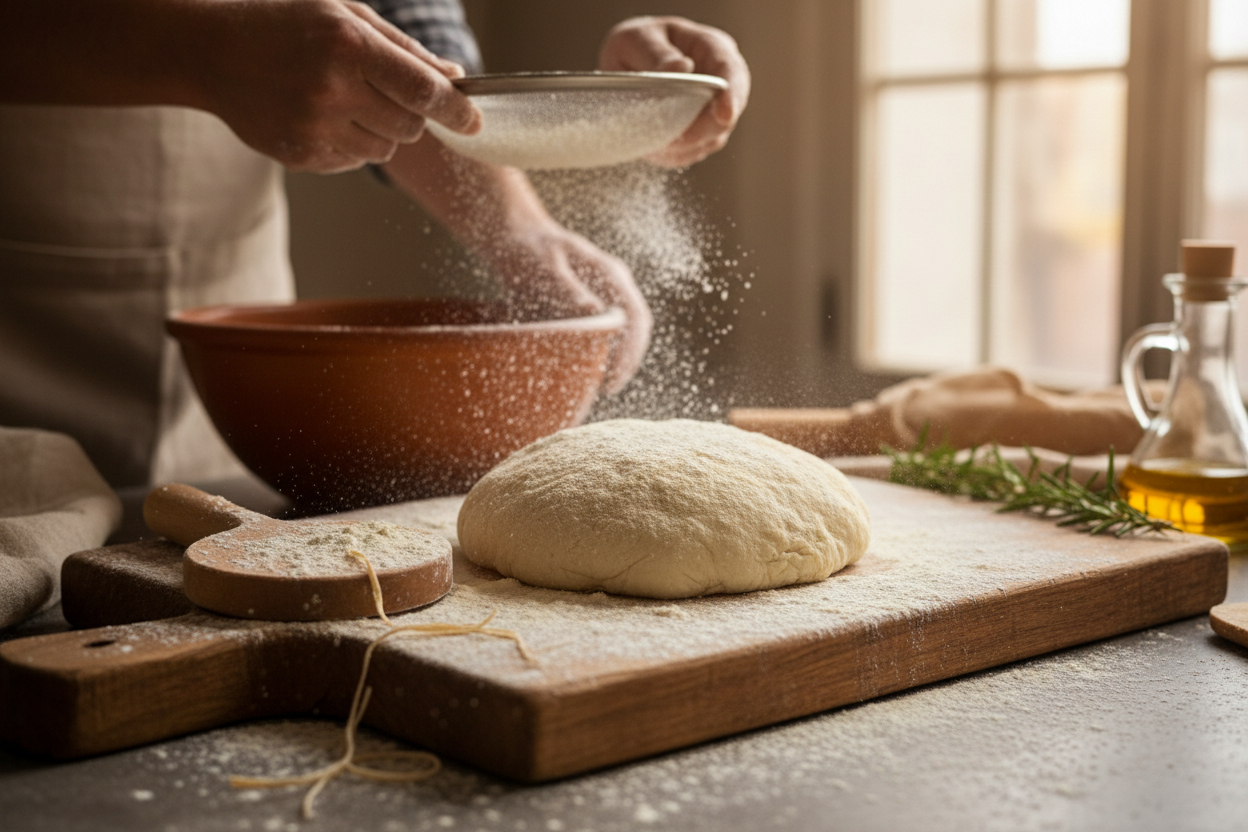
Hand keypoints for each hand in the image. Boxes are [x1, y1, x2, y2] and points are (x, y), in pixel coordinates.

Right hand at [195, 0, 480, 171]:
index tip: (474, 121)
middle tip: (380, 90)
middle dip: (410, 113)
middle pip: (410, 125)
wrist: (212, 52)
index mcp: (348, 45)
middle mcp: (332, 88)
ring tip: (345, 100)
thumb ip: (404, 49)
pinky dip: (351, 143)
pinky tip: (321, 115)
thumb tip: (454, 79)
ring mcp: (315, 127)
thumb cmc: (287, 25)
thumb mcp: (346, 16)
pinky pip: (354, 161)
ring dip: (380, 130)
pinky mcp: (302, 155)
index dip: (456, 110)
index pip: (423, 90)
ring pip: (385, 149)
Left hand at [487, 224, 652, 395]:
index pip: (636, 317)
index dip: (630, 350)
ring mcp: (606, 295)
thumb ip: (568, 287)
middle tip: (608, 388)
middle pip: (636, 328)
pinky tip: (586, 371)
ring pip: (624, 332)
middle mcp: (614, 285)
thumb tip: (595, 312)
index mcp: (609, 273)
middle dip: (627, 360)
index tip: (615, 376)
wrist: (515, 237)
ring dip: (616, 359)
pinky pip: (605, 332)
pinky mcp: (592, 305)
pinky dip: (601, 352)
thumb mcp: (544, 264)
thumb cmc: (528, 248)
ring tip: (598, 386)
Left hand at [599, 16, 749, 166]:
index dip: (731, 95)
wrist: (624, 70)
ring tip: (649, 138)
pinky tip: (652, 144)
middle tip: (669, 139)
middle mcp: (721, 81)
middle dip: (698, 131)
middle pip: (725, 115)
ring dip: (680, 146)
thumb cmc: (634, 47)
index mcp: (712, 48)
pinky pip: (691, 153)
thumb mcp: (635, 40)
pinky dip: (671, 154)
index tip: (724, 115)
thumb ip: (657, 55)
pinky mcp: (701, 136)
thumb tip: (682, 67)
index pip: (731, 71)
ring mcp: (714, 111)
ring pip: (709, 139)